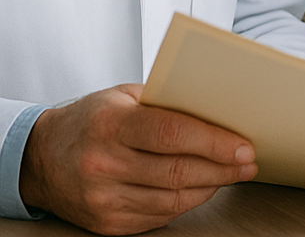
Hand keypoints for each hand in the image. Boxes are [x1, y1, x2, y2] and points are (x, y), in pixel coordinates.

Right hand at [20, 84, 257, 234]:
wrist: (41, 157)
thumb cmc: (92, 119)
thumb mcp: (124, 96)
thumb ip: (166, 102)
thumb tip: (219, 110)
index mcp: (112, 124)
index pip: (172, 134)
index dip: (213, 142)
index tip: (243, 145)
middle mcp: (104, 164)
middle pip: (177, 171)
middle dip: (222, 167)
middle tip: (248, 161)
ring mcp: (103, 199)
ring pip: (172, 199)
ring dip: (211, 187)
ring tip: (233, 173)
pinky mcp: (105, 224)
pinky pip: (158, 217)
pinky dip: (186, 203)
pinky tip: (202, 188)